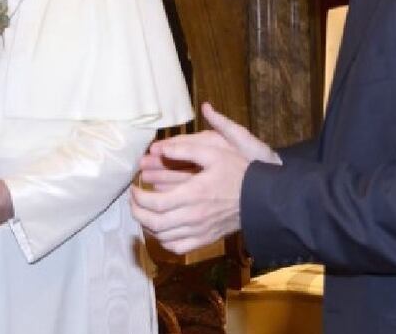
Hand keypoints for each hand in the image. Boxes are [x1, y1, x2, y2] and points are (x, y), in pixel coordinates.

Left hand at [132, 103, 278, 253]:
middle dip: (137, 212)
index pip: (154, 203)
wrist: (262, 198)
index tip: (134, 188)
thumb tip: (159, 147)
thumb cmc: (238, 172)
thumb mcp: (213, 152)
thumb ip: (184, 149)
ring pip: (163, 237)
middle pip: (154, 223)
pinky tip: (162, 230)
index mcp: (192, 194)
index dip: (138, 197)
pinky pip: (178, 248)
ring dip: (148, 226)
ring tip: (145, 212)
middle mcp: (193, 217)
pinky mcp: (206, 240)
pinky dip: (164, 242)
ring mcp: (200, 231)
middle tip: (134, 200)